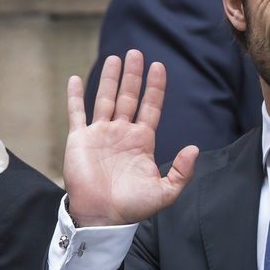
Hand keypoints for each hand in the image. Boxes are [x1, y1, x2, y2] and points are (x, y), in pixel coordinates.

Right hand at [64, 50, 197, 226]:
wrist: (104, 217)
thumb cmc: (134, 207)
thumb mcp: (166, 192)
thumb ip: (182, 171)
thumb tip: (194, 148)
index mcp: (142, 141)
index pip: (151, 108)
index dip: (155, 88)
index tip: (159, 68)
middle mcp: (122, 133)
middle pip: (129, 97)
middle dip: (133, 76)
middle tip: (137, 52)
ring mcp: (101, 134)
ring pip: (106, 99)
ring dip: (110, 79)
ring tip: (116, 58)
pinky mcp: (80, 139)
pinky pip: (77, 113)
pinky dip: (75, 96)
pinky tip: (77, 79)